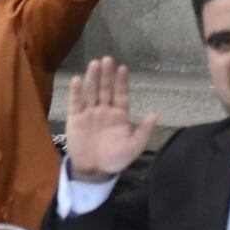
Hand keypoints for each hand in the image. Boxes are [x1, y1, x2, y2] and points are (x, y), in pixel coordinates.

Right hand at [65, 57, 157, 182]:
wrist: (94, 170)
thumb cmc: (115, 158)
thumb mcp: (134, 147)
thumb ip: (143, 131)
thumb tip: (155, 114)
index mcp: (119, 115)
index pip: (121, 94)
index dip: (122, 82)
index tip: (123, 68)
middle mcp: (104, 110)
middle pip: (106, 89)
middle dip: (107, 75)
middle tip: (107, 59)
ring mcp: (89, 113)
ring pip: (91, 92)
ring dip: (93, 78)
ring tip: (94, 64)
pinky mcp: (75, 118)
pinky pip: (75, 103)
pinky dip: (76, 92)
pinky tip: (77, 80)